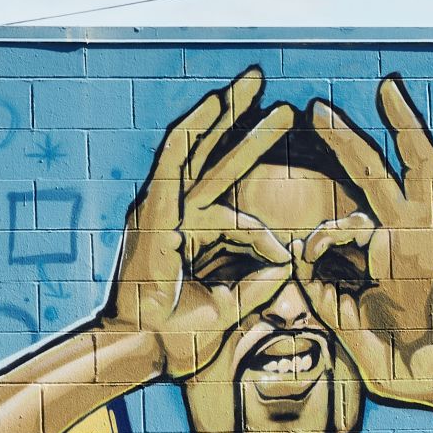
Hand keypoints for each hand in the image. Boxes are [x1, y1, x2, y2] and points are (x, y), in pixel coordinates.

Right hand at [107, 69, 296, 380]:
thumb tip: (289, 265)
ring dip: (228, 113)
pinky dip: (193, 130)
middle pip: (217, 160)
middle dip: (245, 125)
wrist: (142, 351)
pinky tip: (214, 103)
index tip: (288, 260)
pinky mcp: (154, 209)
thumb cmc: (175, 338)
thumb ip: (257, 285)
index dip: (266, 240)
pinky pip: (174, 160)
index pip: (238, 221)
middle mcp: (175, 216)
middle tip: (272, 93)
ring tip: (256, 81)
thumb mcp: (227, 309)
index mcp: (190, 238)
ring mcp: (162, 209)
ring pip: (200, 148)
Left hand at [303, 76, 432, 411]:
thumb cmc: (391, 361)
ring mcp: (430, 234)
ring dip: (401, 127)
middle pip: (371, 173)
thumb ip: (321, 293)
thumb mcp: (343, 325)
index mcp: (372, 255)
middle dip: (345, 140)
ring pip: (415, 167)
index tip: (305, 260)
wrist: (432, 383)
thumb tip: (295, 256)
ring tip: (386, 89)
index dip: (318, 240)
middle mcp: (401, 235)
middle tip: (317, 108)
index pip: (339, 225)